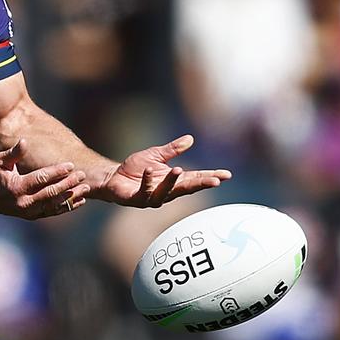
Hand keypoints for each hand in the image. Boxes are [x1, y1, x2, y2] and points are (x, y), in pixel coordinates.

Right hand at [0, 139, 90, 219]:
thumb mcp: (0, 162)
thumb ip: (13, 153)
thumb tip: (24, 142)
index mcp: (17, 187)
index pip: (40, 179)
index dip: (56, 172)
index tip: (70, 165)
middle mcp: (24, 202)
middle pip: (50, 193)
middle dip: (68, 184)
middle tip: (82, 175)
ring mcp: (30, 211)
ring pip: (55, 204)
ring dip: (71, 196)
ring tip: (86, 188)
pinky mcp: (34, 216)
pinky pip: (54, 211)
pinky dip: (68, 207)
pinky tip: (81, 200)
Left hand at [101, 134, 229, 206]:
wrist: (113, 177)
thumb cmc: (136, 168)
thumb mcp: (156, 155)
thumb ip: (172, 149)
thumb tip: (190, 139)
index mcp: (174, 180)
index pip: (196, 178)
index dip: (211, 176)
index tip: (226, 175)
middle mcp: (167, 191)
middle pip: (187, 188)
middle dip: (201, 184)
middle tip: (215, 180)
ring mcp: (152, 197)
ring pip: (166, 192)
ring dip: (173, 182)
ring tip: (178, 170)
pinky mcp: (137, 199)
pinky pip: (144, 193)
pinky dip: (147, 181)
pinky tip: (149, 171)